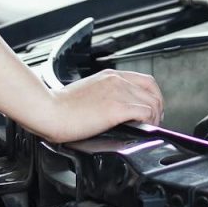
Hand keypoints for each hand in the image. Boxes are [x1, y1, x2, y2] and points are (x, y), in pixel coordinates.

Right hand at [35, 70, 164, 142]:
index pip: (145, 81)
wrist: (49, 111)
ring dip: (154, 118)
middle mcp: (116, 81)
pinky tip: (141, 130)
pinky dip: (149, 123)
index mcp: (109, 76)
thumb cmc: (60, 107)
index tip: (150, 111)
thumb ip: (105, 96)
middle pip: (153, 91)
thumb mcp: (87, 93)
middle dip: (158, 107)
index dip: (153, 96)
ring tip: (147, 128)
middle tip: (153, 122)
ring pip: (152, 103)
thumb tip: (114, 110)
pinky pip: (145, 113)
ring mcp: (118, 93)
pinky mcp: (117, 108)